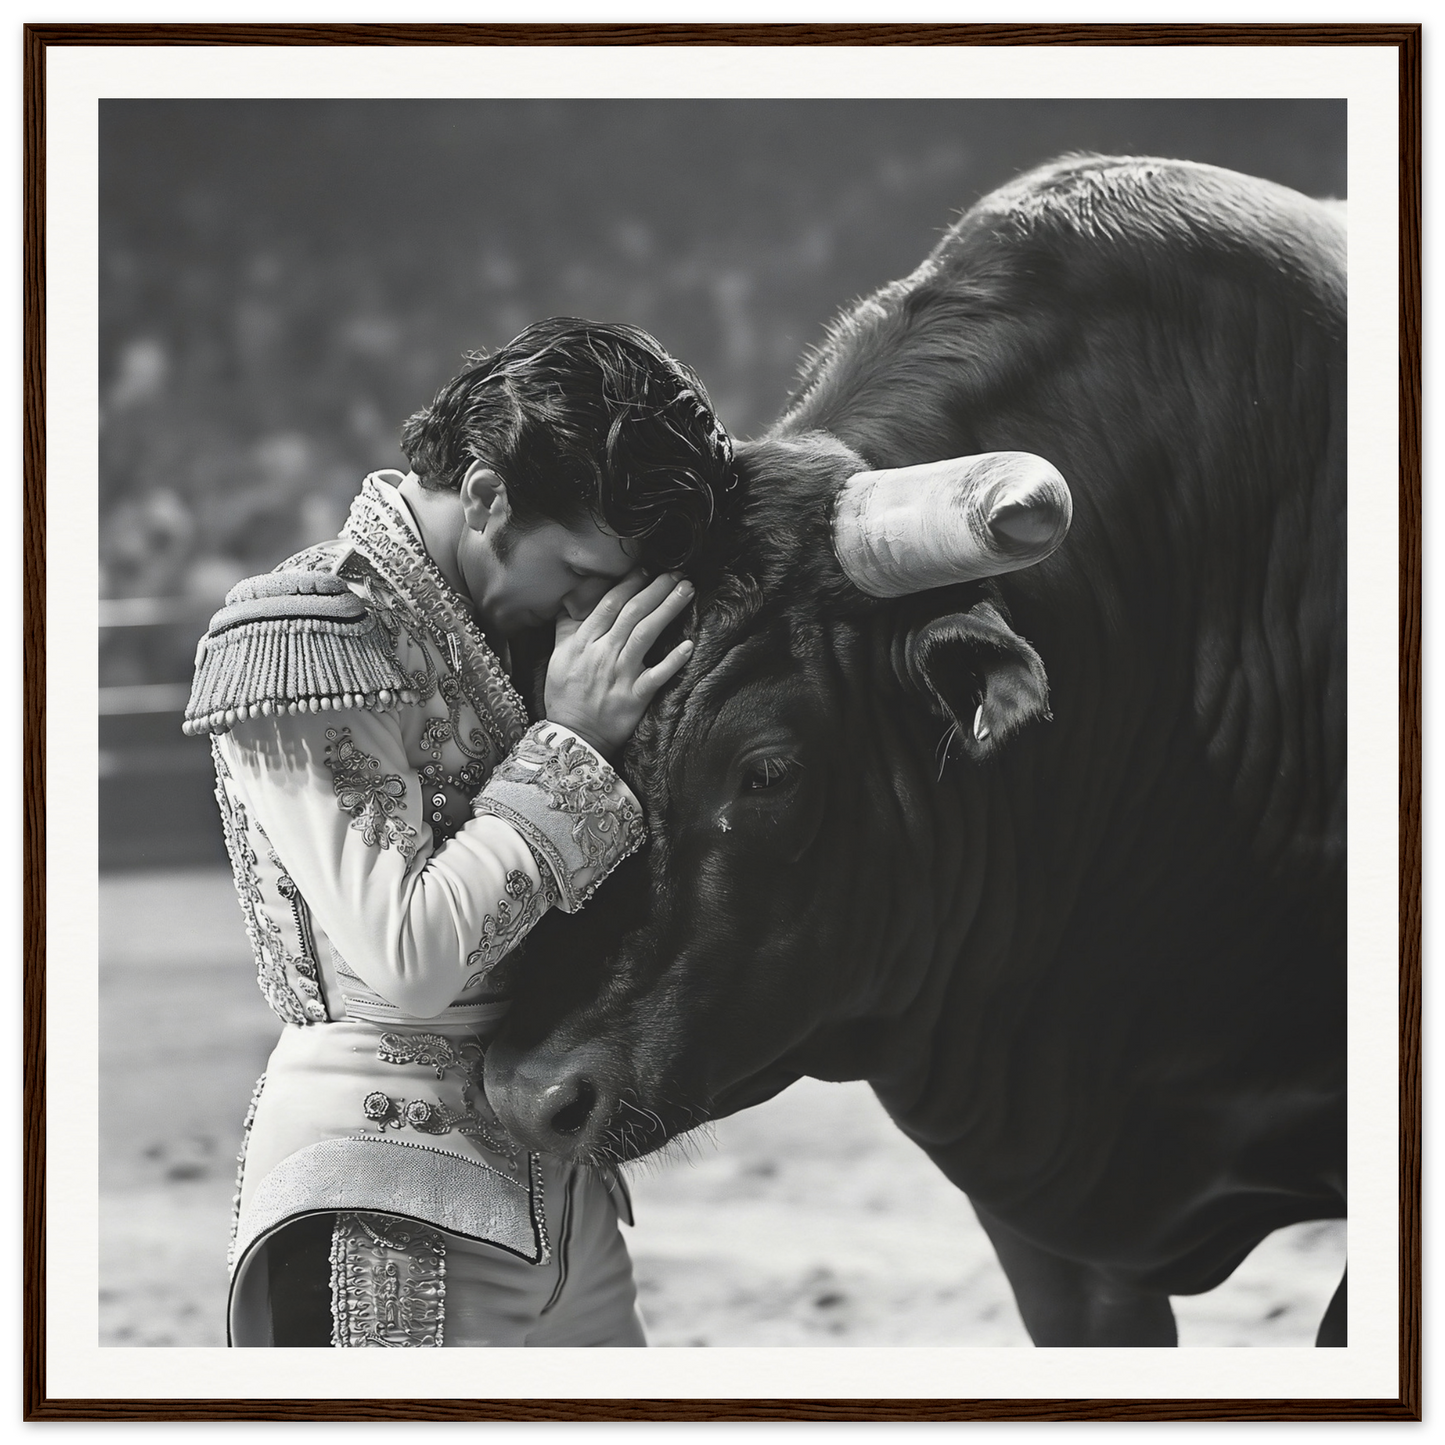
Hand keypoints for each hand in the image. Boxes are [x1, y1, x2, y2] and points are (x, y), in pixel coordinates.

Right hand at [544, 570, 694, 760]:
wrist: (572, 736)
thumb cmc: (566, 696)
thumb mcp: (558, 656)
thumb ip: (567, 627)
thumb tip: (574, 599)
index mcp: (583, 641)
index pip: (609, 604)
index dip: (630, 583)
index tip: (647, 570)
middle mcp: (602, 653)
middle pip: (632, 612)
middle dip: (656, 589)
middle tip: (677, 573)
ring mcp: (619, 675)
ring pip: (645, 634)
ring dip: (668, 610)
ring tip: (687, 591)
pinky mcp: (634, 697)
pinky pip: (656, 676)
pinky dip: (673, 661)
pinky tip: (689, 645)